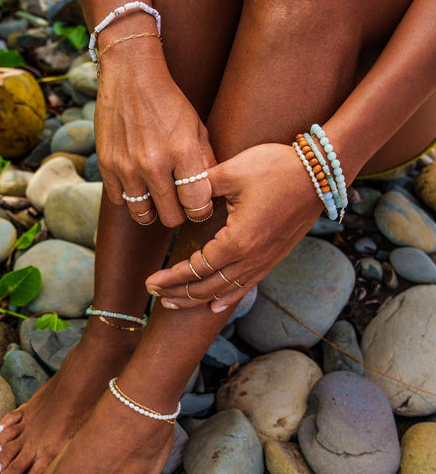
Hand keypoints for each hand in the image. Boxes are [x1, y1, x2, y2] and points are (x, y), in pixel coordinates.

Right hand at [95, 41, 215, 226]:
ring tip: (157, 198)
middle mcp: (154, 163)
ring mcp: (127, 166)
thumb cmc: (169, 101)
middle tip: (179, 203)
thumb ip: (206, 163)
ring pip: (142, 214)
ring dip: (152, 210)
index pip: (197, 205)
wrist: (130, 74)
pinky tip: (137, 184)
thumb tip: (211, 195)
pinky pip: (120, 200)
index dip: (200, 211)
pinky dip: (130, 197)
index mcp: (183, 153)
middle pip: (170, 217)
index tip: (199, 207)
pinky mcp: (107, 164)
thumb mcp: (197, 127)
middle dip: (178, 214)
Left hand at [145, 142, 324, 310]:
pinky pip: (246, 285)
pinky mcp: (274, 257)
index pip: (196, 269)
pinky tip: (215, 306)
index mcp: (237, 241)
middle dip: (178, 293)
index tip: (150, 282)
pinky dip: (227, 298)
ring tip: (175, 303)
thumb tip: (179, 193)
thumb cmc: (278, 167)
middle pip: (207, 287)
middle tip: (154, 295)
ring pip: (225, 291)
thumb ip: (201, 186)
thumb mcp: (232, 171)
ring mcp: (265, 261)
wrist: (322, 173)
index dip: (171, 278)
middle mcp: (251, 259)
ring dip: (198, 299)